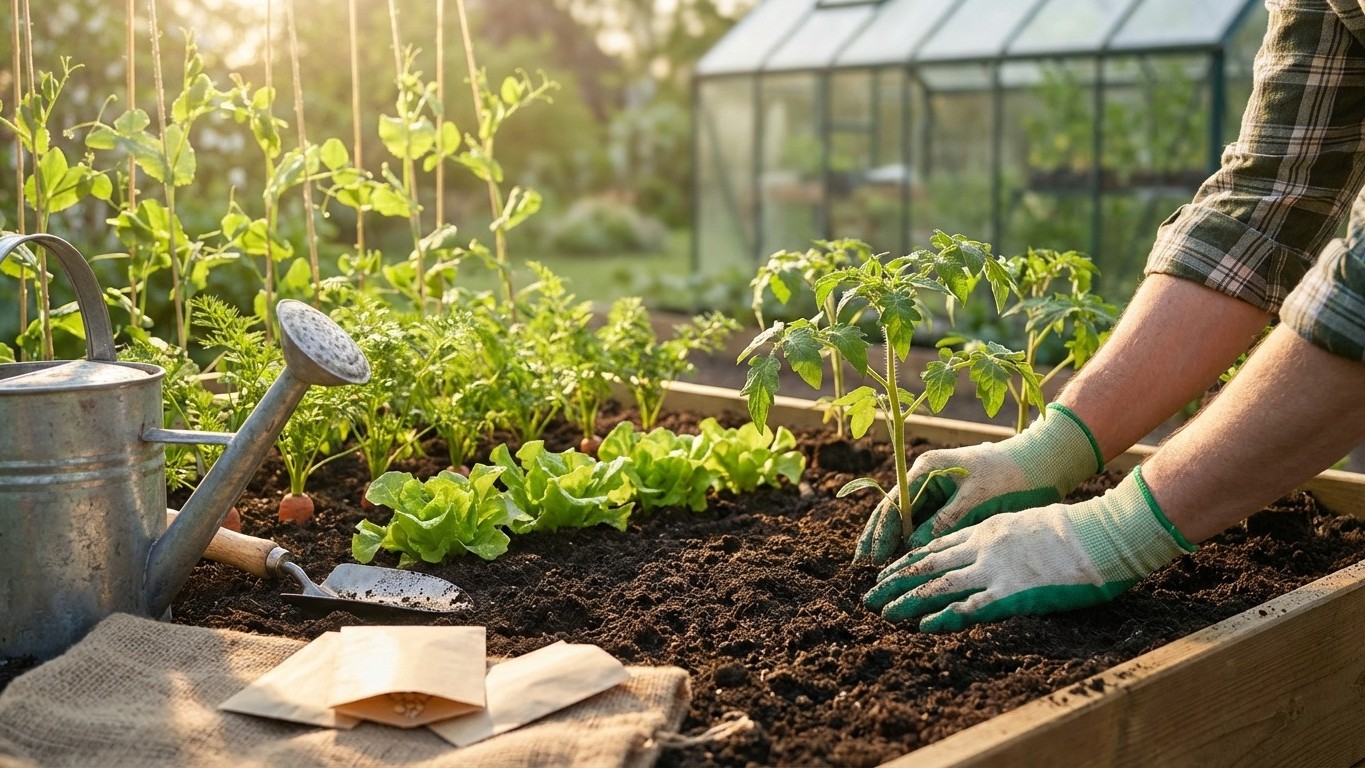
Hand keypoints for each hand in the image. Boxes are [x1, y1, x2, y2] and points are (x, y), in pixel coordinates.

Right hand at [854, 403, 1102, 563]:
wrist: (1041, 464)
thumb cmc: (1010, 476)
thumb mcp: (977, 498)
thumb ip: (944, 520)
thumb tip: (914, 547)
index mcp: (927, 470)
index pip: (895, 504)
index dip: (881, 532)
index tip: (873, 557)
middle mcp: (926, 480)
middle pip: (893, 512)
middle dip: (877, 538)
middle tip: (862, 565)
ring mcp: (937, 492)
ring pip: (906, 521)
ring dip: (892, 542)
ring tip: (876, 567)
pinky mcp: (950, 505)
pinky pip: (924, 525)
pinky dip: (913, 542)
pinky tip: (906, 561)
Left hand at [863, 467, 1194, 631]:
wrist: (1102, 533)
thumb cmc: (1076, 529)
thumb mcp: (1028, 523)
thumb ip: (1005, 537)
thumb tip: (996, 550)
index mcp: (988, 529)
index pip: (936, 545)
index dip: (908, 560)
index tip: (888, 572)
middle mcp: (983, 547)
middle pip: (927, 564)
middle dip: (895, 581)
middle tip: (871, 596)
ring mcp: (996, 569)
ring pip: (939, 585)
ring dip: (908, 601)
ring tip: (885, 613)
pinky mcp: (1012, 592)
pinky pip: (969, 607)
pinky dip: (943, 617)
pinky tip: (923, 626)